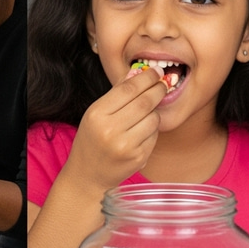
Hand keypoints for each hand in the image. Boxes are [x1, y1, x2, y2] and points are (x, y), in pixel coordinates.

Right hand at [64, 66, 166, 193]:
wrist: (87, 175)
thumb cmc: (91, 141)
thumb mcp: (95, 115)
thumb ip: (116, 94)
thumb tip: (137, 73)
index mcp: (96, 115)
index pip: (128, 89)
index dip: (146, 78)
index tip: (155, 72)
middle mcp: (110, 130)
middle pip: (145, 102)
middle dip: (157, 90)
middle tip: (161, 84)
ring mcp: (125, 145)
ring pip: (153, 118)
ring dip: (154, 113)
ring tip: (143, 115)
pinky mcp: (138, 157)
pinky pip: (154, 135)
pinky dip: (151, 130)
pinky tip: (140, 133)